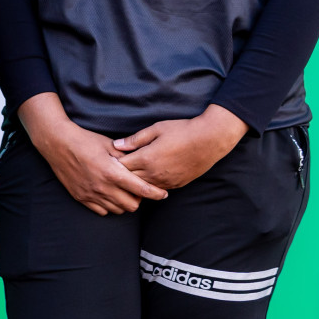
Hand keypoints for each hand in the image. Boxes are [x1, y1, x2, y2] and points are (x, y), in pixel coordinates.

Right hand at [18, 92, 167, 215]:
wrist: (57, 143)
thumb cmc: (84, 140)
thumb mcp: (109, 144)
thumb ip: (126, 156)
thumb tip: (143, 162)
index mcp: (112, 172)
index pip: (141, 189)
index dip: (156, 193)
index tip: (163, 194)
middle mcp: (103, 187)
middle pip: (132, 205)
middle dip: (139, 198)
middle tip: (138, 189)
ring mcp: (91, 194)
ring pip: (118, 210)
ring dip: (124, 203)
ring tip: (123, 191)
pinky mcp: (81, 198)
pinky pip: (102, 211)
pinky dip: (109, 205)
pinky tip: (109, 194)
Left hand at [114, 104, 247, 190]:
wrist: (209, 141)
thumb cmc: (182, 131)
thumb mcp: (156, 129)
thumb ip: (135, 139)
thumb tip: (116, 145)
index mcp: (146, 158)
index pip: (121, 166)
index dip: (114, 163)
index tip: (109, 159)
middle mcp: (154, 173)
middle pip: (129, 180)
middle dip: (121, 175)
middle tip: (114, 170)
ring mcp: (165, 181)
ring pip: (142, 188)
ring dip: (134, 183)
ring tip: (128, 177)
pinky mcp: (175, 185)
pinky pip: (156, 189)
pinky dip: (149, 185)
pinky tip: (146, 179)